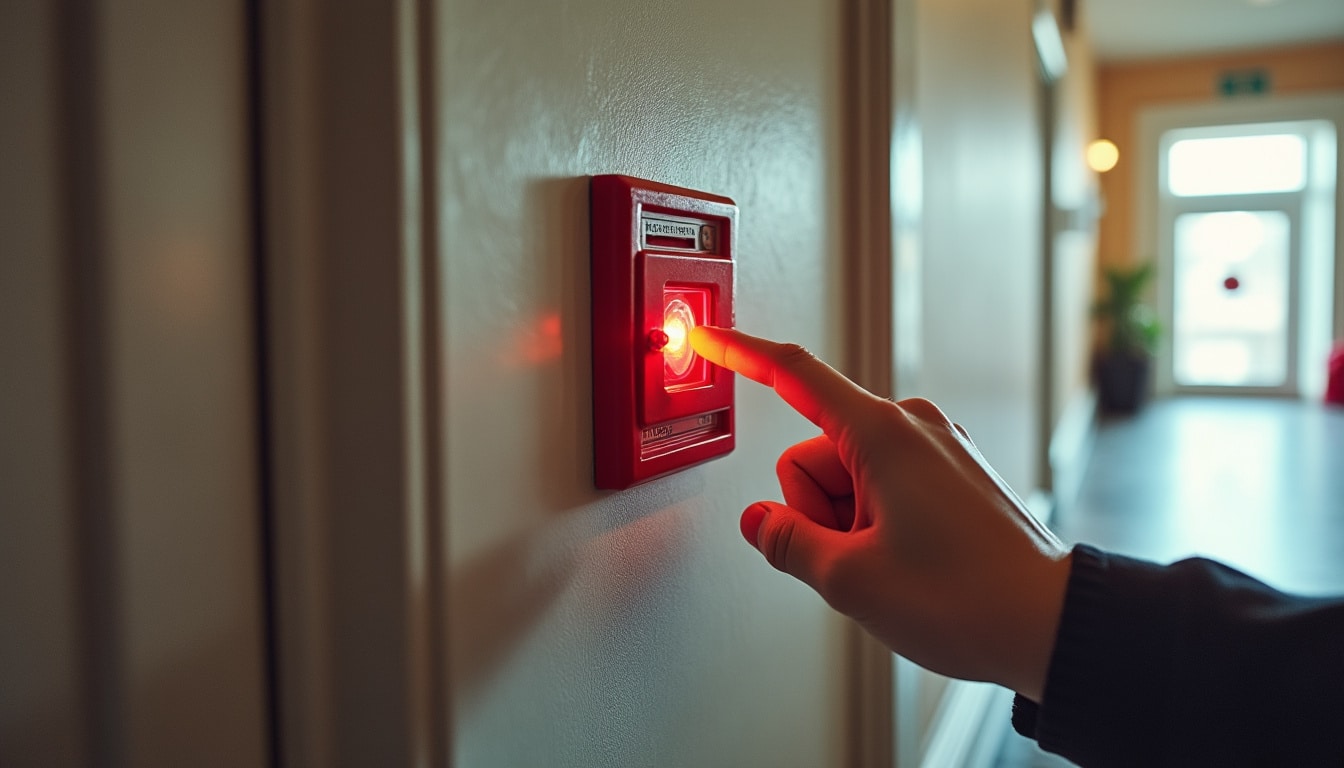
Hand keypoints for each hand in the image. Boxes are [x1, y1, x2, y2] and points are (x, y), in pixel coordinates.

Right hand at [690, 326, 1070, 701]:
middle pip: (813, 456)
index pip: (793, 376)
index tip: (705, 337)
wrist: (1053, 623)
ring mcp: (937, 450)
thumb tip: (760, 522)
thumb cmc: (970, 599)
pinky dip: (876, 525)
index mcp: (882, 435)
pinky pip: (883, 488)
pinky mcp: (952, 474)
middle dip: (815, 511)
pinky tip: (910, 563)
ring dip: (848, 525)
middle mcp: (913, 427)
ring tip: (893, 567)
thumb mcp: (851, 581)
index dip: (740, 354)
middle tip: (857, 561)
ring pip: (847, 477)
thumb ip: (786, 543)